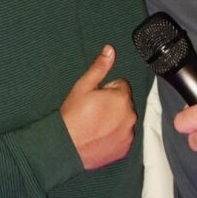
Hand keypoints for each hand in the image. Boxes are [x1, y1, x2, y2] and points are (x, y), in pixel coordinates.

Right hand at [60, 45, 136, 169]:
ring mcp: (129, 134)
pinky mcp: (125, 148)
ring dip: (115, 119)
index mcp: (122, 98)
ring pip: (125, 119)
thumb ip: (100, 67)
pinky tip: (100, 136)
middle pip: (125, 103)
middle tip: (94, 112)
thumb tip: (110, 49)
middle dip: (113, 104)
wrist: (66, 147)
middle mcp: (130, 116)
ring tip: (96, 125)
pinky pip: (124, 136)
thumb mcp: (83, 86)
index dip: (107, 90)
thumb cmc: (73, 115)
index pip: (121, 86)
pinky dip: (115, 135)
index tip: (95, 98)